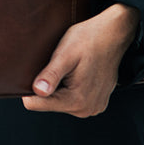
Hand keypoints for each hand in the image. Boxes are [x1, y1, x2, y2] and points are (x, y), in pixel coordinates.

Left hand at [21, 3, 140, 117]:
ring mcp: (93, 108)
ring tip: (70, 68)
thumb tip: (37, 91)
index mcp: (77, 100)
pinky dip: (70, 87)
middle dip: (47, 86)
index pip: (36, 104)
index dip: (30, 88)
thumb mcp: (65, 54)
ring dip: (59, 87)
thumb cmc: (88, 40)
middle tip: (58, 65)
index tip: (37, 71)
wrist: (113, 35)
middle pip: (49, 103)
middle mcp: (86, 110)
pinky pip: (73, 99)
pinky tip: (77, 72)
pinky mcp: (97, 103)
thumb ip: (51, 74)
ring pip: (60, 101)